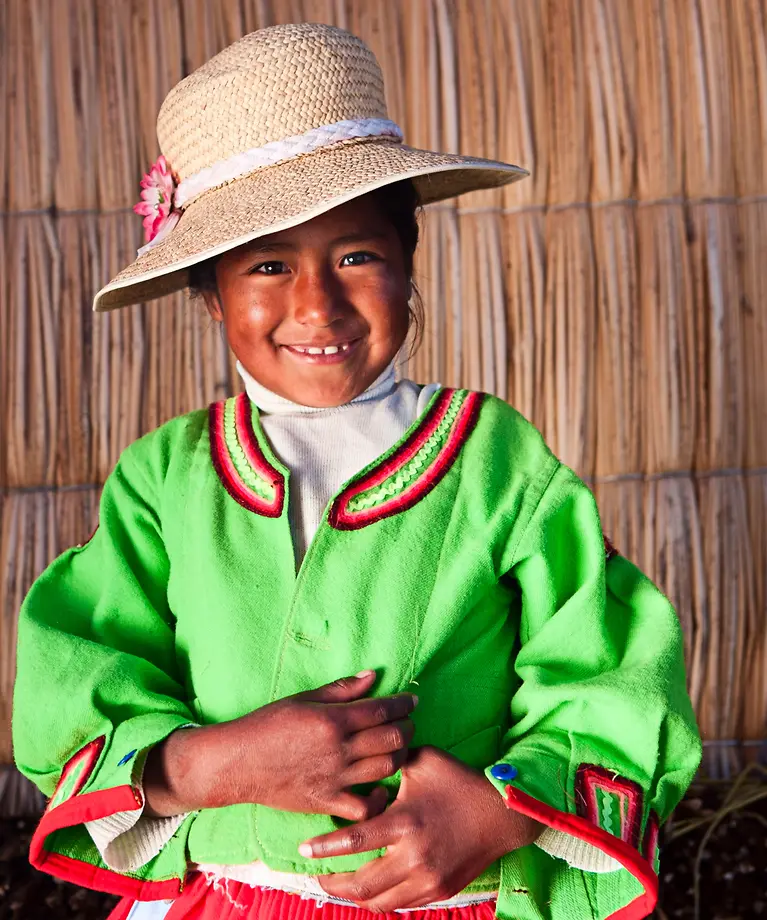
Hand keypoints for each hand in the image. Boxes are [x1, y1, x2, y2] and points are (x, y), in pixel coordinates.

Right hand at [143, 670, 416, 819]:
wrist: (237, 763)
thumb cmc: (267, 725)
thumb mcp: (303, 699)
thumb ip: (341, 689)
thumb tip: (372, 676)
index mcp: (333, 720)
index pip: (382, 711)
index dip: (403, 704)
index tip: (412, 701)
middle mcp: (338, 749)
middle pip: (391, 739)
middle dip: (407, 729)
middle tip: (408, 723)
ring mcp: (335, 778)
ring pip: (385, 769)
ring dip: (399, 757)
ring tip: (398, 748)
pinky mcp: (327, 802)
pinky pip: (365, 807)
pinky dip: (379, 799)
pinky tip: (381, 788)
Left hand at [299, 746, 541, 911]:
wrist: (502, 813)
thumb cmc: (459, 781)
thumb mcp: (423, 761)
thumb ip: (391, 761)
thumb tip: (367, 756)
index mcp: (405, 822)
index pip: (354, 841)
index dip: (325, 848)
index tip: (304, 850)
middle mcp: (414, 856)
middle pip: (362, 884)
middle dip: (334, 883)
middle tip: (317, 875)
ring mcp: (428, 879)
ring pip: (380, 902)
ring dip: (355, 897)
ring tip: (339, 886)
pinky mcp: (440, 891)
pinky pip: (402, 905)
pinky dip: (382, 900)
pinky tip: (371, 890)